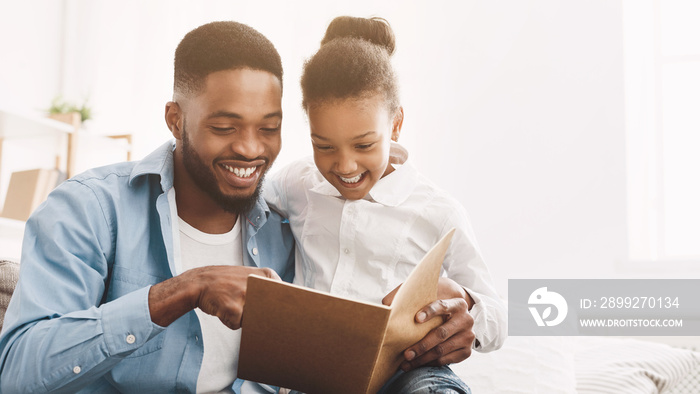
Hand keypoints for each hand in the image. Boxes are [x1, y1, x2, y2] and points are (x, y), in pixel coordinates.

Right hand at [149, 266, 279, 328]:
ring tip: (231, 303)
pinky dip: (229, 321)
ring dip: (241, 317)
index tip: (277, 310)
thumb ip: (264, 288)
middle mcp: (257, 284)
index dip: (277, 307)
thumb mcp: (249, 276)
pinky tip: (222, 308)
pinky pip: (236, 324)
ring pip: (251, 319)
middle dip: (259, 314)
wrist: (198, 283)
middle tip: (244, 305)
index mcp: (265, 275)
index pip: (283, 296)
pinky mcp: (234, 310)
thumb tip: (281, 310)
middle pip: (267, 311)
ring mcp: (246, 296)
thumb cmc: (225, 282)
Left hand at [383, 278, 475, 370]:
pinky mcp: (467, 351)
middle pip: (441, 334)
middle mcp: (466, 319)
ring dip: (422, 359)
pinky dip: (429, 363)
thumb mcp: (429, 297)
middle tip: (406, 353)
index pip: (442, 306)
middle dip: (421, 345)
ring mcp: (468, 336)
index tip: (416, 319)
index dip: (429, 312)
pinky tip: (417, 364)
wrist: (459, 318)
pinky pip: (445, 360)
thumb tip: (386, 304)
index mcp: (457, 303)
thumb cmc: (438, 308)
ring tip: (406, 362)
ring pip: (441, 350)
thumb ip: (411, 297)